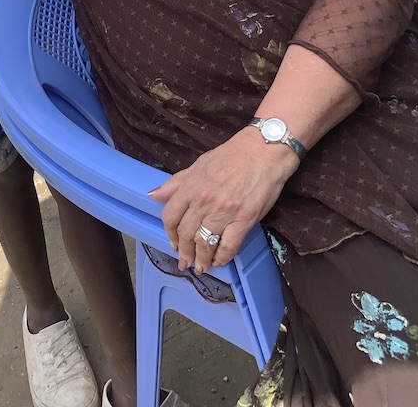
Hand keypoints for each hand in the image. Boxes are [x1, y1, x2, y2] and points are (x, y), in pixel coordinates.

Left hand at [148, 127, 297, 274]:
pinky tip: (219, 262)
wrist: (263, 151)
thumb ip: (177, 182)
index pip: (170, 216)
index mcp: (191, 187)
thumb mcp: (199, 164)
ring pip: (205, 243)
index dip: (169, 234)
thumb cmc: (232, 155)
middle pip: (186, 234)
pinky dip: (222, 258)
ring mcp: (223, 212)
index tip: (173, 243)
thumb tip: (154, 195)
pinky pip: (229, 246)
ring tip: (201, 267)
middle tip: (186, 262)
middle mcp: (203, 201)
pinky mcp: (244, 220)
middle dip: (184, 252)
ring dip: (201, 259)